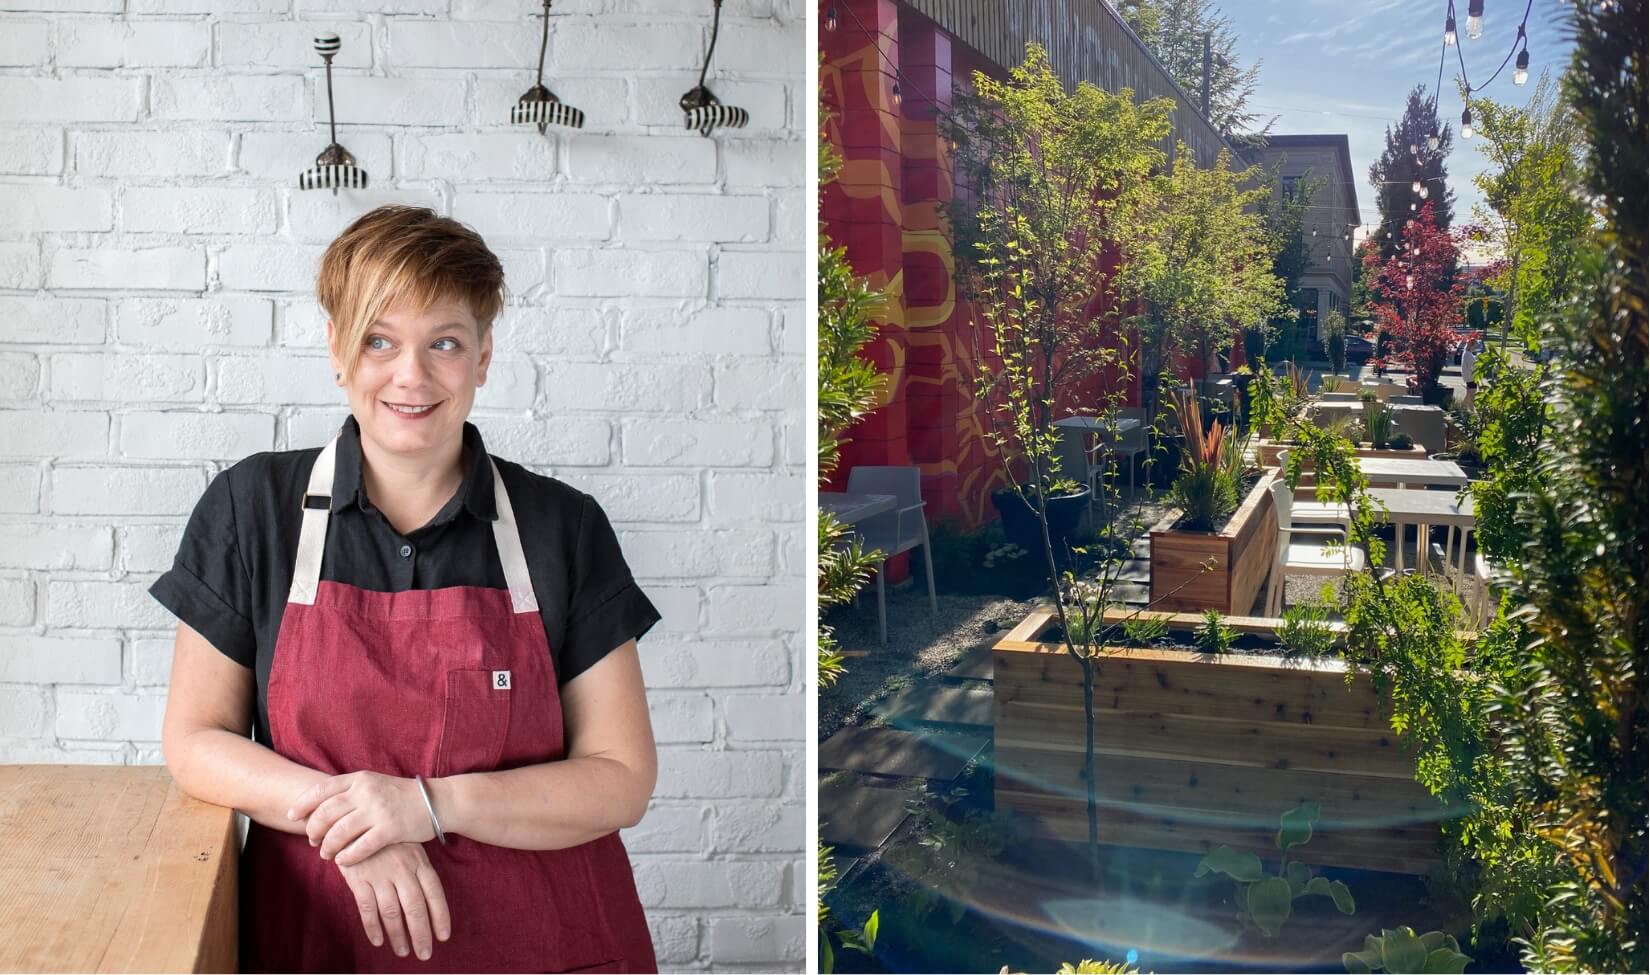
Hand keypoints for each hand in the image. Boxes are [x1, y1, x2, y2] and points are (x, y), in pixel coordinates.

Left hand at [287, 771, 435, 865]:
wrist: (437, 801)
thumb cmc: (401, 796)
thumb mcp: (374, 784)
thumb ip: (350, 792)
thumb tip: (319, 807)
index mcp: (360, 779)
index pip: (322, 789)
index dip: (303, 804)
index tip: (291, 816)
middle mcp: (367, 792)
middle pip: (326, 812)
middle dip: (314, 829)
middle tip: (312, 840)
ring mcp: (379, 810)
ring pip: (340, 831)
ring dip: (328, 846)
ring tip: (327, 854)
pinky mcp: (391, 828)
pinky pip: (361, 846)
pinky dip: (348, 856)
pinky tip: (343, 861)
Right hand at [336, 841, 450, 960]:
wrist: (356, 821)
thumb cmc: (388, 838)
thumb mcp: (411, 847)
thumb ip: (420, 871)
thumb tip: (432, 902)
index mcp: (419, 862)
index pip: (435, 893)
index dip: (440, 916)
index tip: (444, 936)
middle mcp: (402, 870)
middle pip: (415, 908)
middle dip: (421, 934)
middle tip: (424, 954)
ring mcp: (380, 875)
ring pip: (392, 912)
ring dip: (398, 935)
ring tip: (403, 951)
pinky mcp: (359, 879)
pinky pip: (368, 908)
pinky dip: (373, 927)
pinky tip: (379, 941)